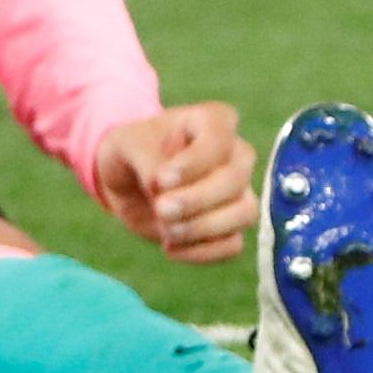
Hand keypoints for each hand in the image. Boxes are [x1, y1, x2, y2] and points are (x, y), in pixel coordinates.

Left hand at [82, 100, 254, 262]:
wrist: (128, 180)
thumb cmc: (133, 150)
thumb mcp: (127, 144)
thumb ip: (147, 160)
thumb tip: (163, 189)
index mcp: (214, 121)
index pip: (220, 139)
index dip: (195, 162)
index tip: (162, 179)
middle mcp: (235, 154)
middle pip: (235, 179)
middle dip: (197, 199)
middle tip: (160, 209)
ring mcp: (238, 192)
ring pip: (245, 213)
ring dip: (204, 228)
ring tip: (166, 232)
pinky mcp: (230, 225)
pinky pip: (233, 244)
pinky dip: (203, 251)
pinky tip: (170, 247)